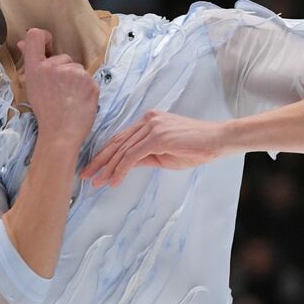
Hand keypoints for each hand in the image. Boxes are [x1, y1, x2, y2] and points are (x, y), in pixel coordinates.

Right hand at [16, 27, 98, 148]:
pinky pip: (89, 79)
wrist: (61, 133)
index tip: (48, 46)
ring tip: (70, 98)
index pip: (35, 36)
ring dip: (76, 80)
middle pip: (63, 57)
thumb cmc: (45, 111)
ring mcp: (74, 73)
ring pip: (77, 68)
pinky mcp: (90, 82)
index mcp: (36, 68)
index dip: (43, 37)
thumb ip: (30, 62)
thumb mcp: (32, 85)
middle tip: (59, 91)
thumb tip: (22, 42)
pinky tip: (79, 101)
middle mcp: (54, 66)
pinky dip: (86, 88)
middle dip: (64, 70)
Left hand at [79, 110, 228, 186]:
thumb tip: (126, 166)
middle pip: (116, 142)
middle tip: (86, 175)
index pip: (121, 138)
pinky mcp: (157, 137)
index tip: (94, 167)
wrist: (218, 141)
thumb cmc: (196, 148)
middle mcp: (147, 120)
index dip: (105, 154)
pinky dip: (121, 170)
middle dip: (100, 161)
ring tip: (97, 182)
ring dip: (107, 169)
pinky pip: (132, 156)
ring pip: (122, 150)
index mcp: (148, 121)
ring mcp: (152, 127)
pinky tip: (114, 181)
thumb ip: (145, 157)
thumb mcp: (165, 154)